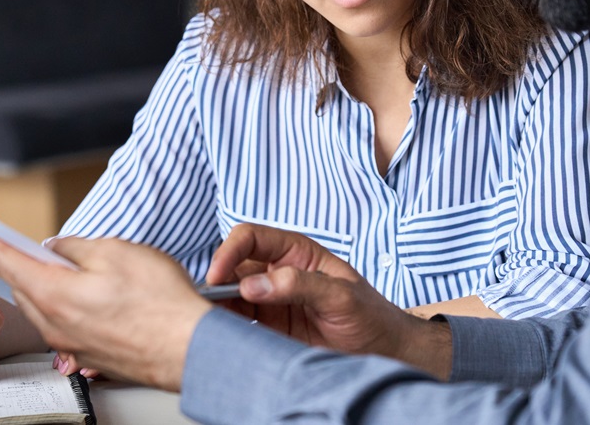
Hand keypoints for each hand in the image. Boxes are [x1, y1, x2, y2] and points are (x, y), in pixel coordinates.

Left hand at [0, 229, 212, 391]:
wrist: (187, 347)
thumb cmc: (158, 300)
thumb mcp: (116, 251)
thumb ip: (78, 247)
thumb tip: (58, 249)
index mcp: (53, 294)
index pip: (8, 263)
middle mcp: (55, 324)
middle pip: (26, 288)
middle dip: (26, 266)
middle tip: (38, 249)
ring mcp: (72, 344)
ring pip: (46, 308)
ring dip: (52, 287)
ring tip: (82, 271)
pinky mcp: (91, 355)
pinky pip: (67, 325)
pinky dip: (72, 307)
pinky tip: (100, 298)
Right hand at [206, 224, 452, 377]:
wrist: (383, 351)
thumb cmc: (370, 315)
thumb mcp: (340, 295)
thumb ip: (299, 285)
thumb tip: (253, 284)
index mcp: (296, 251)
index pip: (251, 237)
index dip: (230, 251)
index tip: (218, 275)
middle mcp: (278, 271)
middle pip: (234, 266)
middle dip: (217, 282)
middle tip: (207, 305)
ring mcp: (271, 299)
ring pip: (230, 295)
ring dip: (217, 306)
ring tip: (208, 322)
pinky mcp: (268, 326)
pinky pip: (238, 321)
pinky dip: (224, 325)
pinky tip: (219, 334)